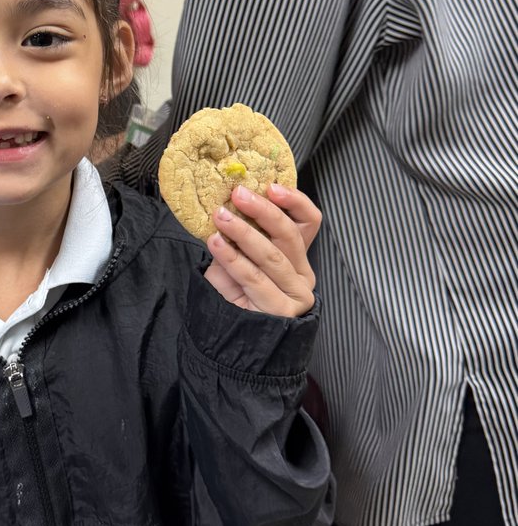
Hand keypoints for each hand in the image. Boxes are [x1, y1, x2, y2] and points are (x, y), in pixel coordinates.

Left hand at [203, 184, 320, 316]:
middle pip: (289, 235)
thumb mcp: (237, 258)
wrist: (230, 339)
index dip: (294, 201)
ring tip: (220, 217)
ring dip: (243, 233)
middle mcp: (301, 274)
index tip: (271, 186)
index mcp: (297, 255)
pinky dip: (233, 258)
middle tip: (238, 194)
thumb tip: (227, 204)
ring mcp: (295, 294)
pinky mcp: (282, 310)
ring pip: (271, 256)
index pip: (309, 222)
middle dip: (263, 211)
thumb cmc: (234, 293)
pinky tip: (217, 244)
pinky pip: (254, 278)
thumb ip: (240, 236)